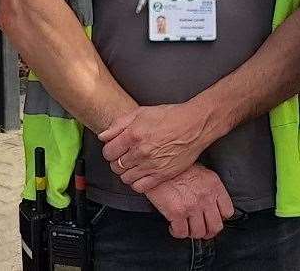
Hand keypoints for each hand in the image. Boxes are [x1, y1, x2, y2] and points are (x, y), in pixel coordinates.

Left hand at [100, 102, 216, 191]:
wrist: (195, 125)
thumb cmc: (171, 116)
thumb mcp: (141, 112)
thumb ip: (119, 124)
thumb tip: (104, 136)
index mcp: (133, 135)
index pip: (108, 152)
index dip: (110, 151)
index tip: (115, 149)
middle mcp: (141, 152)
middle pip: (116, 166)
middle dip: (117, 161)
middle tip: (124, 156)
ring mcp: (151, 165)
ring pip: (125, 178)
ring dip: (126, 172)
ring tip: (133, 164)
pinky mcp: (162, 175)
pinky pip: (140, 187)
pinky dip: (137, 182)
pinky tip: (141, 173)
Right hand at [143, 164, 234, 239]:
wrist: (158, 164)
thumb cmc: (177, 167)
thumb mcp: (201, 171)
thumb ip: (209, 188)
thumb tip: (210, 202)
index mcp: (214, 185)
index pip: (227, 212)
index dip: (219, 218)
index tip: (213, 218)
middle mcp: (205, 197)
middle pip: (215, 227)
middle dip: (208, 231)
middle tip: (201, 229)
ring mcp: (192, 206)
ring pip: (198, 233)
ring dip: (191, 232)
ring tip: (186, 227)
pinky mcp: (177, 213)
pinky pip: (181, 233)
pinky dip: (177, 232)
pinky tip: (174, 226)